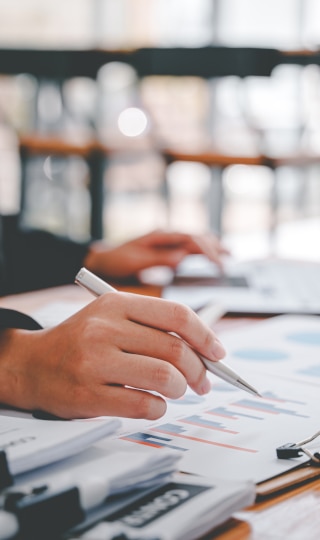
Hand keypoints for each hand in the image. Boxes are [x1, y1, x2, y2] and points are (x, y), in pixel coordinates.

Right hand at [0, 293, 224, 419]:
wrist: (31, 364)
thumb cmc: (80, 341)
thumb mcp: (110, 318)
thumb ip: (152, 327)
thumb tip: (204, 350)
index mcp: (115, 304)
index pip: (176, 314)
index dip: (205, 335)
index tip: (218, 353)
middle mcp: (104, 328)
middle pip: (175, 348)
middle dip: (199, 370)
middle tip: (202, 382)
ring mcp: (95, 362)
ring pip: (164, 377)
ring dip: (180, 389)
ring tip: (175, 391)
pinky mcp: (88, 394)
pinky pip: (144, 405)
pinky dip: (159, 408)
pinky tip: (154, 405)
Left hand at [84, 230, 229, 279]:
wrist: (103, 259)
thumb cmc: (116, 260)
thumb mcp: (135, 261)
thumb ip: (159, 259)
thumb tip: (182, 259)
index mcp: (160, 236)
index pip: (190, 239)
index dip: (206, 250)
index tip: (217, 263)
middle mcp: (166, 236)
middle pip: (197, 238)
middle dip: (214, 249)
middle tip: (226, 265)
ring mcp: (167, 241)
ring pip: (196, 240)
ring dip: (212, 246)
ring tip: (229, 255)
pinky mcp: (167, 249)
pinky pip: (189, 247)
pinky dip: (203, 250)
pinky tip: (213, 256)